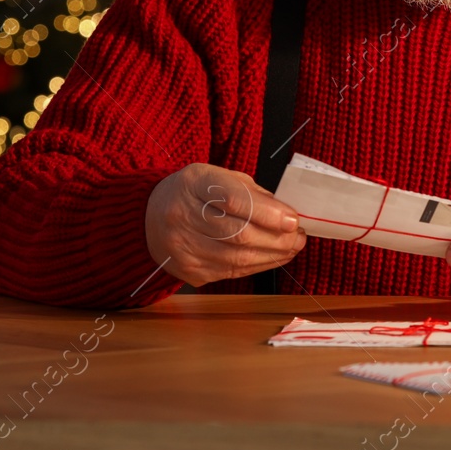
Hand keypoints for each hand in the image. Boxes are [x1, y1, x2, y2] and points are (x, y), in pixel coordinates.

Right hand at [144, 163, 305, 286]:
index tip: (292, 220)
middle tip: (299, 237)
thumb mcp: (219, 177)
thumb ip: (252, 193)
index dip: (268, 213)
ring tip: (292, 248)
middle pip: (239, 234)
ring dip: (273, 256)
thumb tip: (286, 215)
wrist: (151, 217)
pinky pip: (232, 273)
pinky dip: (258, 266)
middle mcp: (182, 215)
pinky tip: (272, 257)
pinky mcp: (189, 271)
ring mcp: (182, 247)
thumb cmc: (196, 193)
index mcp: (193, 183)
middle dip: (277, 239)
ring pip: (238, 259)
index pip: (234, 200)